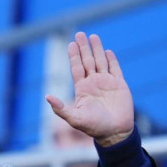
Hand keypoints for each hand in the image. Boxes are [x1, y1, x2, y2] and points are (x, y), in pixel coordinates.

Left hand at [45, 32, 133, 146]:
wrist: (115, 133)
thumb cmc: (94, 127)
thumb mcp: (74, 118)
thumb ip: (60, 108)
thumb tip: (47, 97)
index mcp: (82, 89)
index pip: (77, 68)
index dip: (74, 56)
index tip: (71, 44)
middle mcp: (94, 83)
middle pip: (88, 61)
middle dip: (84, 48)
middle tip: (80, 34)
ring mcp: (107, 83)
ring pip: (101, 62)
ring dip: (97, 49)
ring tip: (93, 36)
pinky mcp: (120, 85)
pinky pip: (115, 69)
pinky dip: (112, 60)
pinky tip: (108, 51)